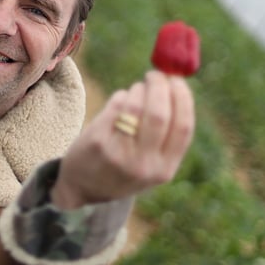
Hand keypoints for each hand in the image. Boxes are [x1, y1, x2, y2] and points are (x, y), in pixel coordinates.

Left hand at [51, 70, 194, 208]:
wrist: (80, 189)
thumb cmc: (122, 168)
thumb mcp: (150, 165)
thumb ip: (166, 136)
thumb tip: (175, 86)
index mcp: (164, 170)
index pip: (183, 127)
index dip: (183, 98)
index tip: (178, 80)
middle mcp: (144, 165)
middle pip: (160, 114)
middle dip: (160, 87)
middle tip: (156, 75)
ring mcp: (119, 154)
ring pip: (136, 107)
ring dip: (138, 90)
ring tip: (137, 89)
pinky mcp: (97, 143)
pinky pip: (115, 108)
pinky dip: (121, 97)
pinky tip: (121, 99)